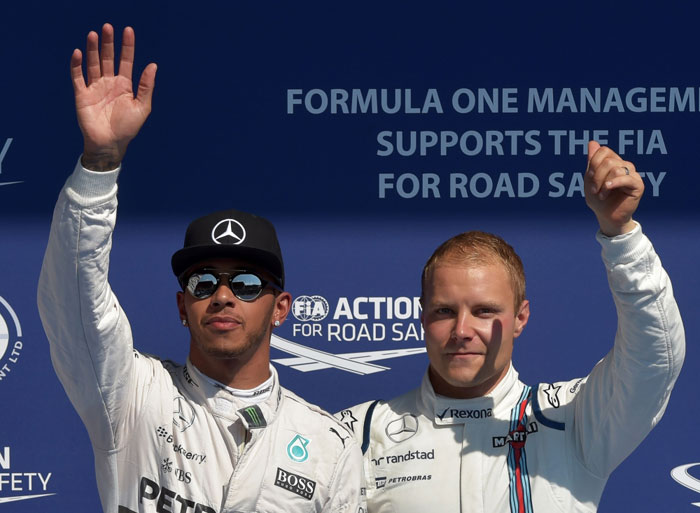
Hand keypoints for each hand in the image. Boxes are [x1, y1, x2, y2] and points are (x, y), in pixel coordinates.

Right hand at [71, 24, 156, 170]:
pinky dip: (77, 65)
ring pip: (93, 64)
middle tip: (107, 27)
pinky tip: (78, 53)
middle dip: (108, 43)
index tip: (128, 31)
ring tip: (93, 34)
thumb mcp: (142, 106)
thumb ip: (146, 86)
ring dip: (92, 49)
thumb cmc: (128, 128)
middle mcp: (109, 83)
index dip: (127, 46)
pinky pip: (78, 77)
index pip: (126, 60)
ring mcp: (95, 88)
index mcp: (125, 85)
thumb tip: (153, 64)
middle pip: (108, 58)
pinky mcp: (82, 95)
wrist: (110, 144)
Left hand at [585, 140, 643, 235]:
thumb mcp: (590, 179)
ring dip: (603, 183)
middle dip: (596, 175)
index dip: (593, 162)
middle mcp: (624, 165)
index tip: (589, 177)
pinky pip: (626, 178)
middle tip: (594, 189)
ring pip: (616, 168)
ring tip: (601, 194)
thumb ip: (592, 161)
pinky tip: (607, 190)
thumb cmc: (598, 199)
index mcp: (613, 162)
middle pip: (608, 160)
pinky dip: (613, 183)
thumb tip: (592, 142)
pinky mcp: (638, 185)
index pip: (604, 151)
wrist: (606, 216)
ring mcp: (632, 174)